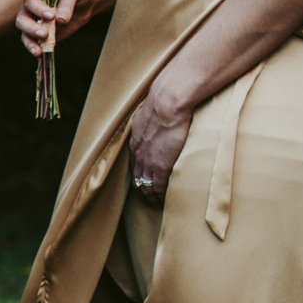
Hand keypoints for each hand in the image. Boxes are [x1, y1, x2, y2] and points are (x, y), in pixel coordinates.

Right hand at [16, 0, 96, 56]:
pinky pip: (34, 44)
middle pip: (22, 20)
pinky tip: (40, 55)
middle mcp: (31, 9)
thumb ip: (67, 3)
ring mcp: (34, 23)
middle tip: (45, 34)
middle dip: (31, 28)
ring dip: (30, 42)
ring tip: (39, 51)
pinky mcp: (40, 36)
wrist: (86, 3)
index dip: (38, 9)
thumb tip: (60, 19)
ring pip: (25, 34)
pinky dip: (36, 49)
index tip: (51, 16)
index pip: (31, 2)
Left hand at [128, 79, 192, 205]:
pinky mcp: (160, 165)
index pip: (134, 162)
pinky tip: (162, 202)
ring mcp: (148, 160)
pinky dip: (159, 195)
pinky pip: (157, 186)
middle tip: (147, 198)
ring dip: (150, 196)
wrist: (168, 101)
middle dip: (141, 188)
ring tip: (155, 203)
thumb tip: (164, 111)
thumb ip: (155, 116)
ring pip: (145, 185)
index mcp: (136, 140)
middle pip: (137, 177)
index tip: (143, 179)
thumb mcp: (153, 109)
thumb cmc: (166, 99)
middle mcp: (138, 153)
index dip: (139, 173)